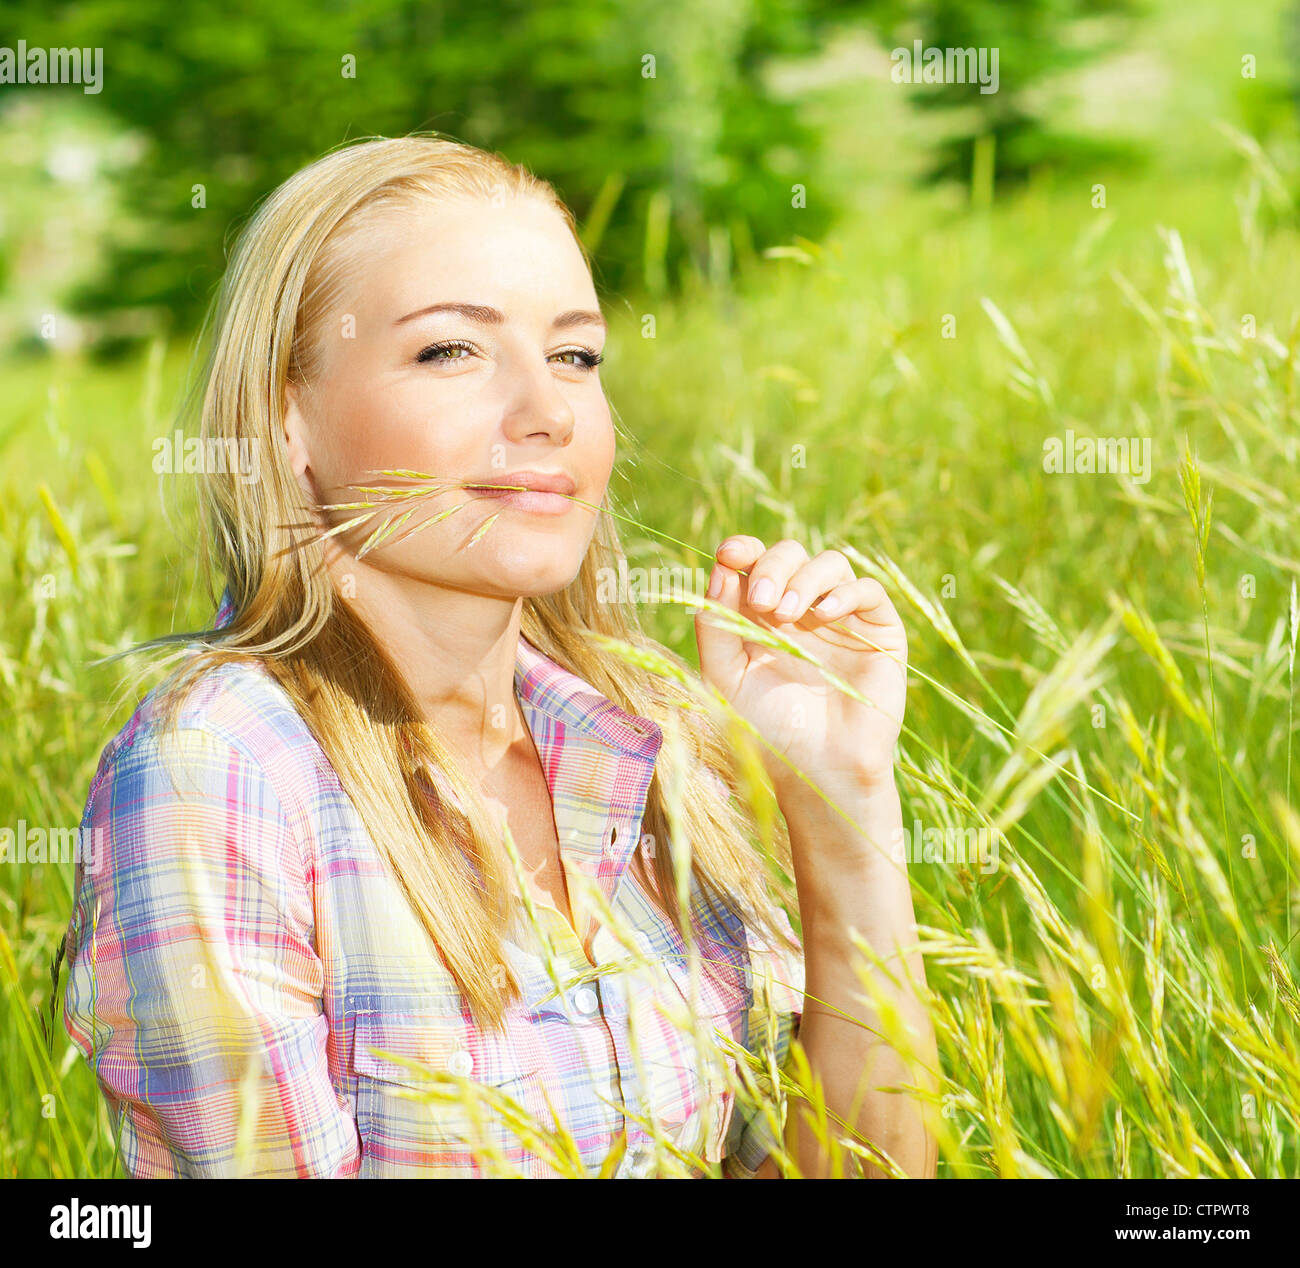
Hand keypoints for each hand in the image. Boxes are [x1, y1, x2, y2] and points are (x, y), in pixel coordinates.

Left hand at [694, 537, 907, 796]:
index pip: (753, 562)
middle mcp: (801, 609)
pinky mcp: (878, 631)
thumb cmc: (766, 730)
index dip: (744, 549)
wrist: (817, 771)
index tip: (729, 556)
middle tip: (762, 602)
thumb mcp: (726, 678)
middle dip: (772, 567)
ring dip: (804, 579)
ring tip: (786, 615)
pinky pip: (867, 591)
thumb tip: (721, 569)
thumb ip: (716, 627)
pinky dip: (844, 593)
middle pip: (790, 555)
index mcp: (760, 615)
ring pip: (830, 563)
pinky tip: (823, 616)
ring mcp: (841, 617)